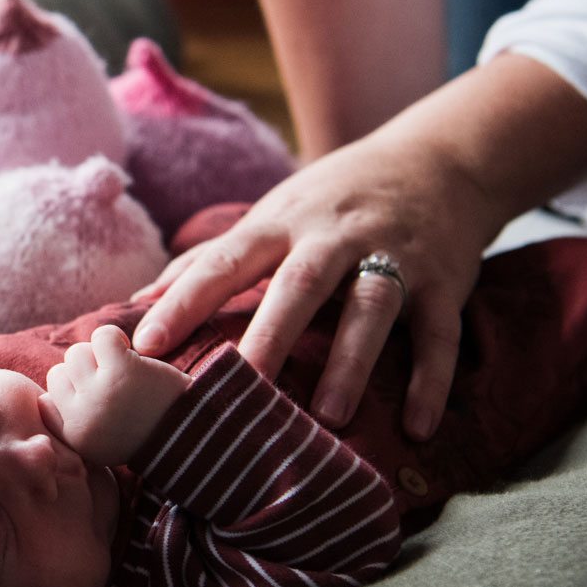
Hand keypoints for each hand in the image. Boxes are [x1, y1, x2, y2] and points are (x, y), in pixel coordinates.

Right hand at [45, 325, 191, 466]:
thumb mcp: (100, 443)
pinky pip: (101, 336)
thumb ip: (71, 420)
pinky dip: (115, 337)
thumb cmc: (146, 432)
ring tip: (125, 368)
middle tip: (115, 384)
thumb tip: (46, 394)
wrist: (193, 435)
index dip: (70, 393)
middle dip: (86, 372)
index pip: (46, 402)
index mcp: (74, 438)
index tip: (95, 398)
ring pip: (77, 353)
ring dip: (101, 355)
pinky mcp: (121, 371)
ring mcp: (99, 394)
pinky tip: (131, 352)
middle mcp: (80, 418)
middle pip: (60, 372)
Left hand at [130, 130, 494, 440]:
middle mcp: (336, 236)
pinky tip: (417, 426)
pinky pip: (440, 333)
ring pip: (372, 307)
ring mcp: (395, 255)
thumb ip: (213, 256)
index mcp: (283, 222)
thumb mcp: (275, 212)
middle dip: (271, 334)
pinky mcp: (445, 280)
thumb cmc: (335, 198)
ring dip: (351, 361)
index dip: (185, 300)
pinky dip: (431, 380)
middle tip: (241, 387)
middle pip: (300, 284)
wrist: (440, 159)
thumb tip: (140, 297)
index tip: (146, 343)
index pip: (226, 261)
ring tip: (329, 416)